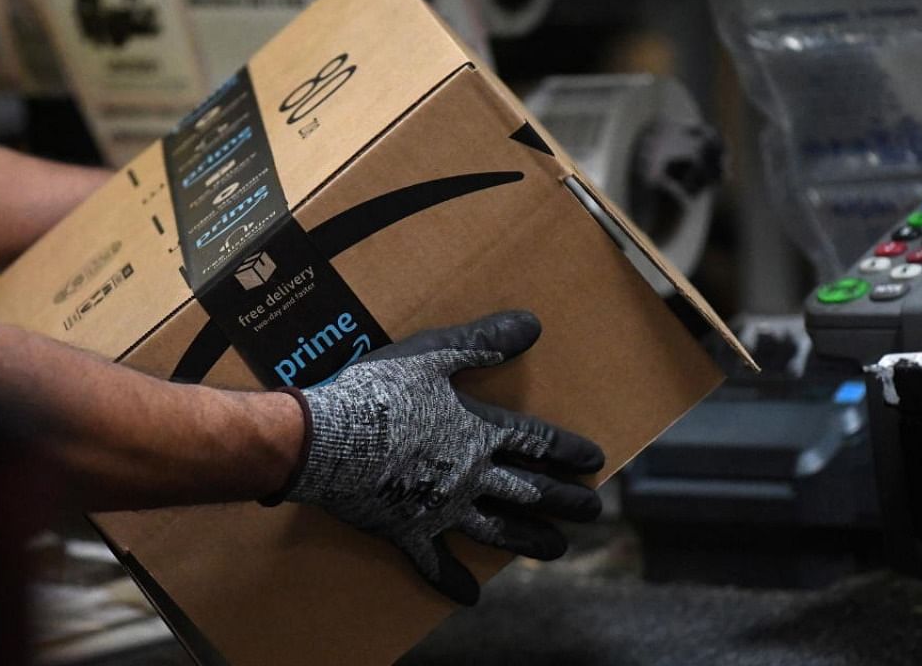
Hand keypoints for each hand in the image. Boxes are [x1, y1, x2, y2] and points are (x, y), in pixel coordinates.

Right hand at [266, 311, 604, 604]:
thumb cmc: (379, 392)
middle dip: (565, 502)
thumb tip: (532, 324)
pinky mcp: (407, 531)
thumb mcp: (433, 354)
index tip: (594, 462)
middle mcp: (469, 476)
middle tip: (593, 511)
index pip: (537, 442)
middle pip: (530, 491)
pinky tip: (471, 596)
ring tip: (557, 549)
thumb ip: (482, 341)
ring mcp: (441, 509)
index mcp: (477, 432)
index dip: (568, 450)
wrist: (327, 440)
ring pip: (497, 530)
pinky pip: (435, 563)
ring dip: (530, 540)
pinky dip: (453, 581)